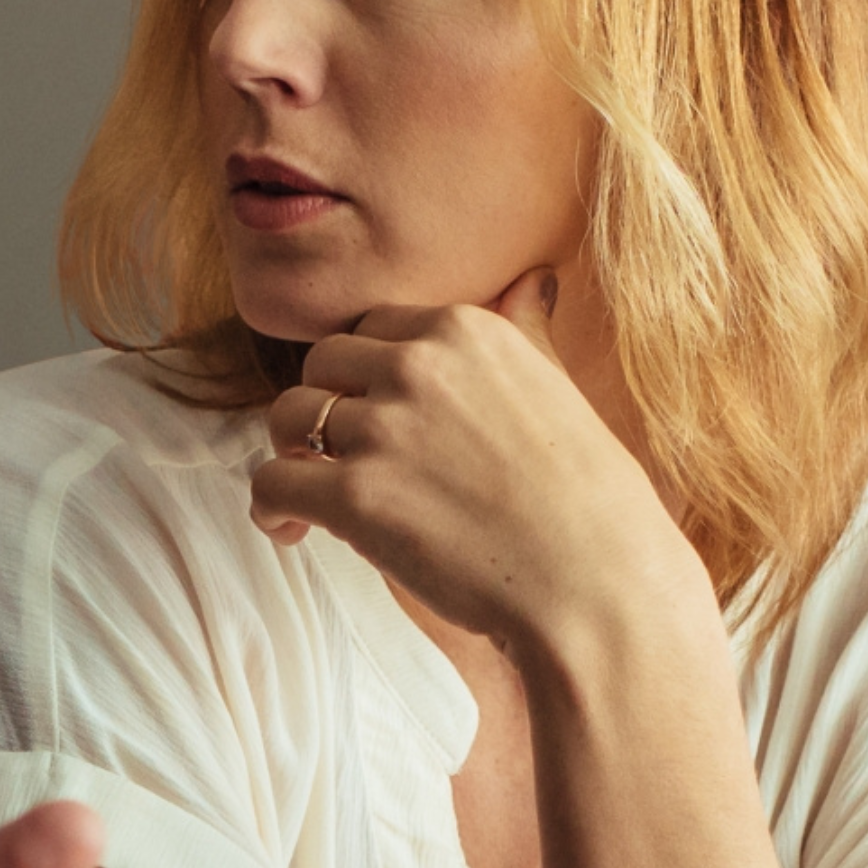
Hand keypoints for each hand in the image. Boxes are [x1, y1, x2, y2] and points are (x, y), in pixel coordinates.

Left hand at [247, 277, 718, 664]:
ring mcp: (382, 428)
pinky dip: (270, 507)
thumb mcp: (562, 391)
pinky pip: (273, 482)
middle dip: (326, 406)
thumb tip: (533, 282)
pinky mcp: (355, 495)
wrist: (596, 585)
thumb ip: (527, 334)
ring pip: (288, 415)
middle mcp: (418, 364)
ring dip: (292, 451)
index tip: (377, 412)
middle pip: (323, 363)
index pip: (376, 328)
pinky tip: (293, 529)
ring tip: (310, 492)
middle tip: (339, 456)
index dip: (368, 375)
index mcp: (466, 330)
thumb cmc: (591, 502)